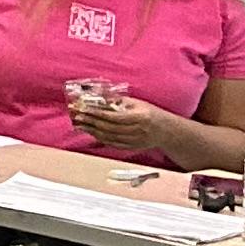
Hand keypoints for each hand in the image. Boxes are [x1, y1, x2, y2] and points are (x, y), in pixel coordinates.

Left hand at [64, 88, 182, 155]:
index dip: (97, 114)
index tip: (85, 109)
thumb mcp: (137, 104)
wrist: (166, 131)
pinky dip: (100, 138)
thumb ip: (119, 102)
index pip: (114, 117)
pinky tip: (91, 133)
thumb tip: (99, 98)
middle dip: (91, 122)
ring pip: (109, 137)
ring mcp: (135, 141)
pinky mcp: (132, 147)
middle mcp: (137, 131)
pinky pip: (113, 144)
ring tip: (80, 124)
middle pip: (109, 128)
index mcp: (140, 118)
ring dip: (92, 131)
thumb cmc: (151, 113)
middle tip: (78, 116)